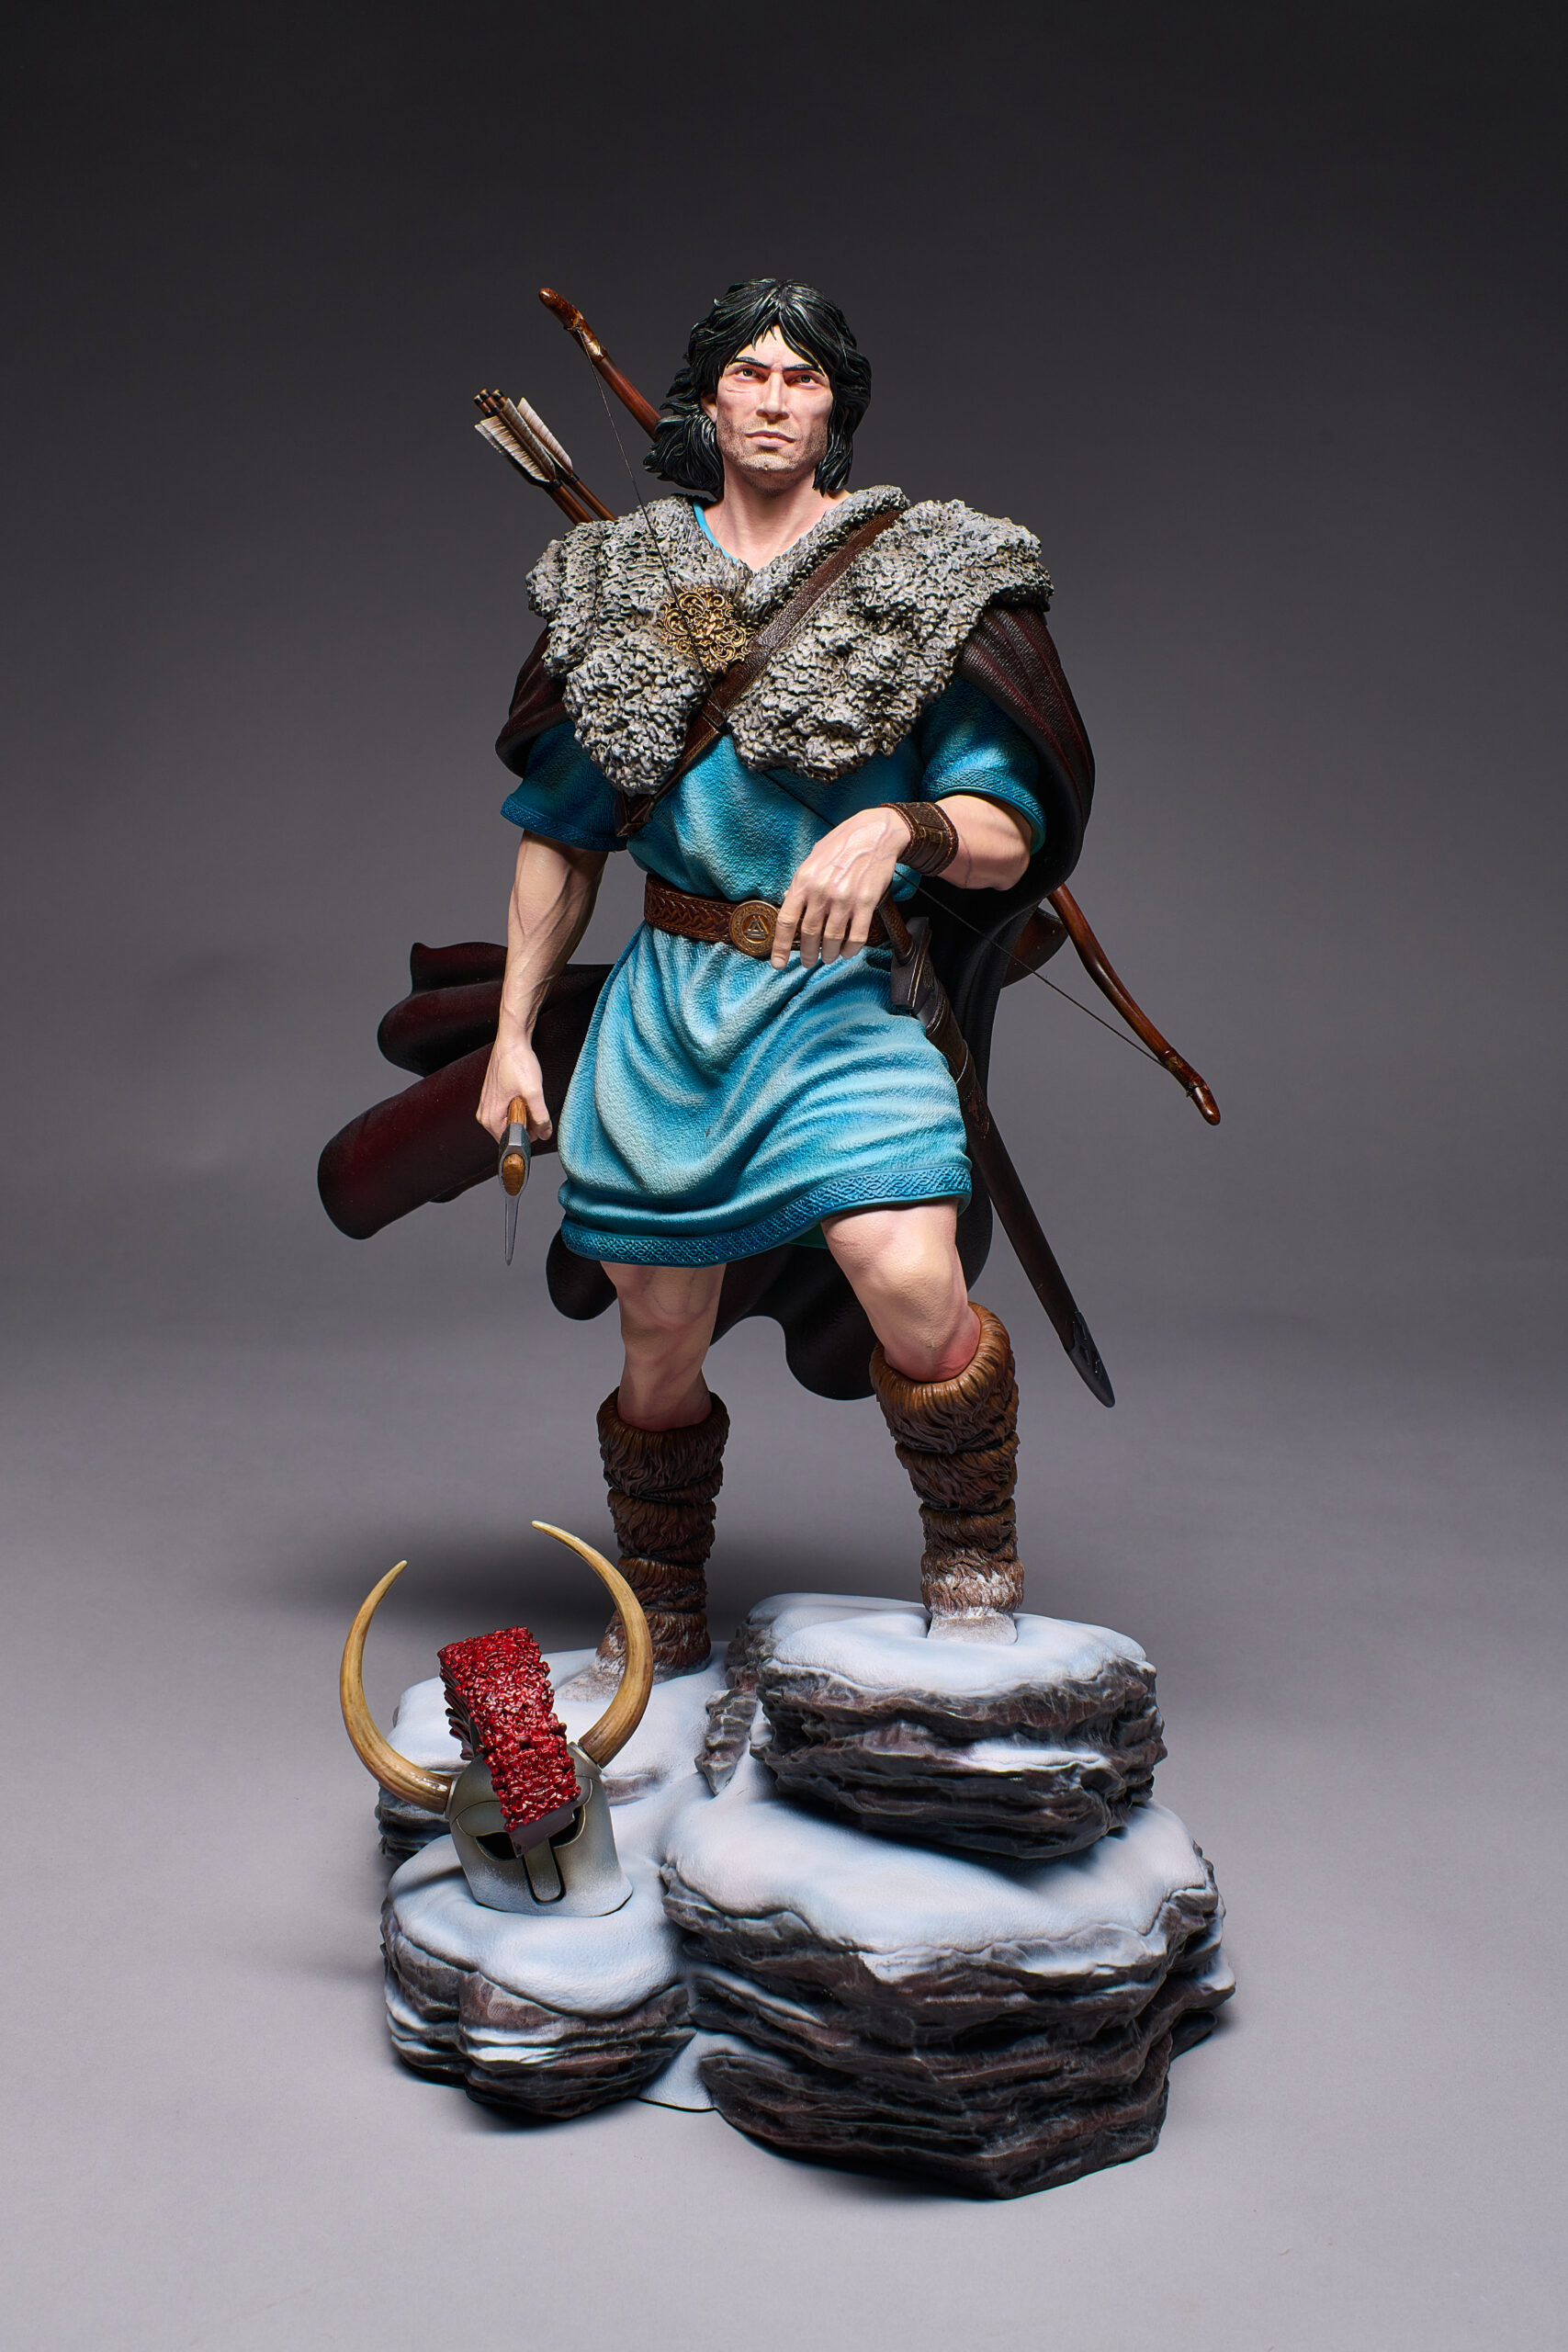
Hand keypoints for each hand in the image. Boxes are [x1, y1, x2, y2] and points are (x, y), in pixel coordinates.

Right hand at [477, 1036, 550, 1142]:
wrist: (512, 1041)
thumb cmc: (518, 1062)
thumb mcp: (534, 1092)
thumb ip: (540, 1117)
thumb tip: (544, 1133)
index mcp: (490, 1118)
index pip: (512, 1142)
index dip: (529, 1135)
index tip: (536, 1120)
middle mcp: (485, 1115)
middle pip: (512, 1133)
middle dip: (527, 1123)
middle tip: (531, 1102)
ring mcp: (487, 1107)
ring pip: (512, 1122)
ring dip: (525, 1113)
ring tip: (526, 1094)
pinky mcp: (493, 1099)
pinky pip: (509, 1112)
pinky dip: (520, 1106)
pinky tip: (523, 1092)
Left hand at [771, 806, 907, 968]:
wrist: (874, 832)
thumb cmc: (842, 844)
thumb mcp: (813, 858)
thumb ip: (799, 882)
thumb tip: (786, 900)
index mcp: (804, 880)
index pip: (786, 920)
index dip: (780, 946)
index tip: (779, 964)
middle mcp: (822, 891)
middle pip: (808, 934)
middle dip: (807, 954)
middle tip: (809, 961)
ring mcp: (845, 898)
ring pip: (832, 939)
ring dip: (828, 954)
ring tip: (827, 957)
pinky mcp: (867, 902)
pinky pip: (856, 936)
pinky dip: (850, 949)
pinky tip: (847, 951)